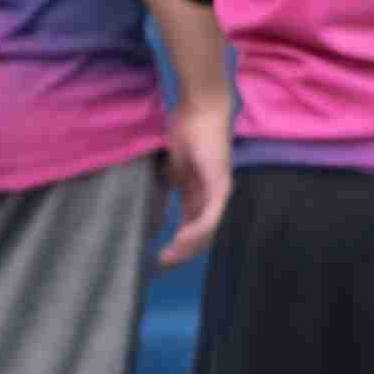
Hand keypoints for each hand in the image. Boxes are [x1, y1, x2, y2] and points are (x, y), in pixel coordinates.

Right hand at [158, 75, 233, 265]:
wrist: (198, 108)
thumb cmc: (186, 130)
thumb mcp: (171, 166)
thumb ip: (169, 186)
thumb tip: (153, 204)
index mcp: (201, 193)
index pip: (193, 226)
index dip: (179, 244)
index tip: (161, 257)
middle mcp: (214, 196)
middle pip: (202, 234)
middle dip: (182, 252)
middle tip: (163, 265)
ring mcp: (220, 192)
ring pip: (207, 230)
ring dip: (187, 247)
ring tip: (168, 258)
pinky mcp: (220, 185)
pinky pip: (210, 215)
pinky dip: (195, 230)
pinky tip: (180, 239)